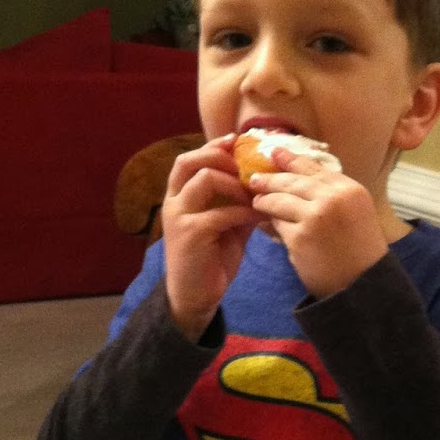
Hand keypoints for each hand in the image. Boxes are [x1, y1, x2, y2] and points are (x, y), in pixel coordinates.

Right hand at [161, 136, 263, 339]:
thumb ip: (238, 205)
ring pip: (205, 179)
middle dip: (220, 155)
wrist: (194, 298)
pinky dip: (243, 211)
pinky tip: (256, 217)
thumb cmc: (210, 262)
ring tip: (253, 194)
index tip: (237, 141)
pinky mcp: (191, 234)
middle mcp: (174, 202)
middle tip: (246, 165)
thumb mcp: (227, 227)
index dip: (212, 146)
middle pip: (189, 161)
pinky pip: (221, 212)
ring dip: (235, 183)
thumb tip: (265, 184)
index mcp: (179, 197)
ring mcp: (179, 217)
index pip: (190, 159)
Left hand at [249, 148, 388, 297]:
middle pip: (292, 182)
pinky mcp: (300, 238)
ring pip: (280, 202)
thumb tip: (296, 179)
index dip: (290, 159)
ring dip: (264, 201)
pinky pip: (277, 226)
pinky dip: (269, 225)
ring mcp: (315, 218)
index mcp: (349, 189)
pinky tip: (263, 224)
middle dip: (269, 179)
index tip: (273, 153)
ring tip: (257, 201)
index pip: (313, 167)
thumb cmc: (359, 249)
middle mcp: (333, 198)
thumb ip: (331, 194)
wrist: (363, 284)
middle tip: (254, 179)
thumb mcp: (355, 211)